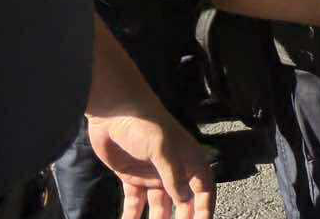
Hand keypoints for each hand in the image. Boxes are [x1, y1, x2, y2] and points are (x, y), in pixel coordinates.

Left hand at [86, 108, 214, 218]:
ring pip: (159, 207)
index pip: (203, 190)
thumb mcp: (162, 147)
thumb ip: (172, 175)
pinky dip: (132, 216)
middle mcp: (174, 170)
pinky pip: (134, 203)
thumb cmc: (146, 123)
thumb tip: (183, 200)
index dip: (204, 208)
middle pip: (182, 202)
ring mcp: (152, 175)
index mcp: (189, 160)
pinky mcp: (132, 177)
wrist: (114, 111)